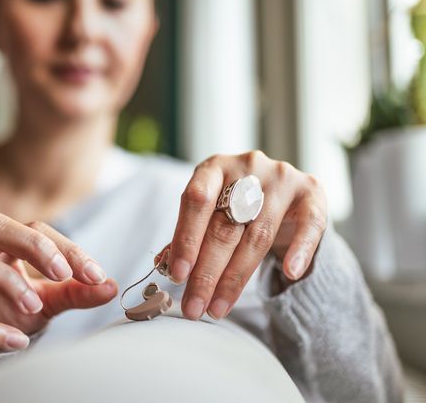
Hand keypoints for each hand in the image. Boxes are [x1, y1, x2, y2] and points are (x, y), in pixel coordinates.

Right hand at [0, 212, 117, 360]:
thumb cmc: (6, 312)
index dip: (65, 248)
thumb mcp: (47, 299)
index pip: (34, 228)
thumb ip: (75, 291)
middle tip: (60, 273)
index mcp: (3, 246)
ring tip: (35, 306)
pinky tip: (16, 342)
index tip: (95, 275)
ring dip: (5, 280)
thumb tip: (111, 286)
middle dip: (28, 244)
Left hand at [162, 150, 326, 320]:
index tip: (177, 276)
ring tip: (218, 308)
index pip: (196, 201)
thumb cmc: (237, 207)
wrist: (285, 197)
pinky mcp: (312, 192)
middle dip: (206, 273)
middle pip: (224, 226)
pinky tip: (290, 273)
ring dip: (235, 278)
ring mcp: (282, 177)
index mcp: (214, 167)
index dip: (185, 240)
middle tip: (193, 307)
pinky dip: (300, 250)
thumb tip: (162, 264)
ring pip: (257, 234)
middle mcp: (247, 166)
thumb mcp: (210, 213)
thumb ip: (188, 236)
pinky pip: (309, 225)